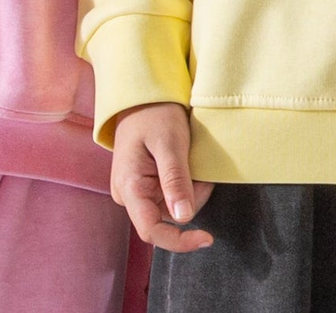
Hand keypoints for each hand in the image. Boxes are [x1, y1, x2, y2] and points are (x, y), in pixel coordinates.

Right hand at [107, 102, 212, 251]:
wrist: (142, 95)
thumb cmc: (154, 113)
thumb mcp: (170, 143)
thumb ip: (175, 181)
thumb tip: (183, 218)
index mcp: (129, 187)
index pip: (151, 231)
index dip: (179, 241)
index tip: (207, 238)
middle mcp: (128, 195)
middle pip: (168, 219)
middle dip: (192, 198)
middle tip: (199, 168)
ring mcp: (136, 192)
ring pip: (173, 208)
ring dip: (191, 190)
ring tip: (191, 159)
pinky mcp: (145, 187)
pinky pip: (172, 197)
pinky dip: (186, 184)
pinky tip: (186, 164)